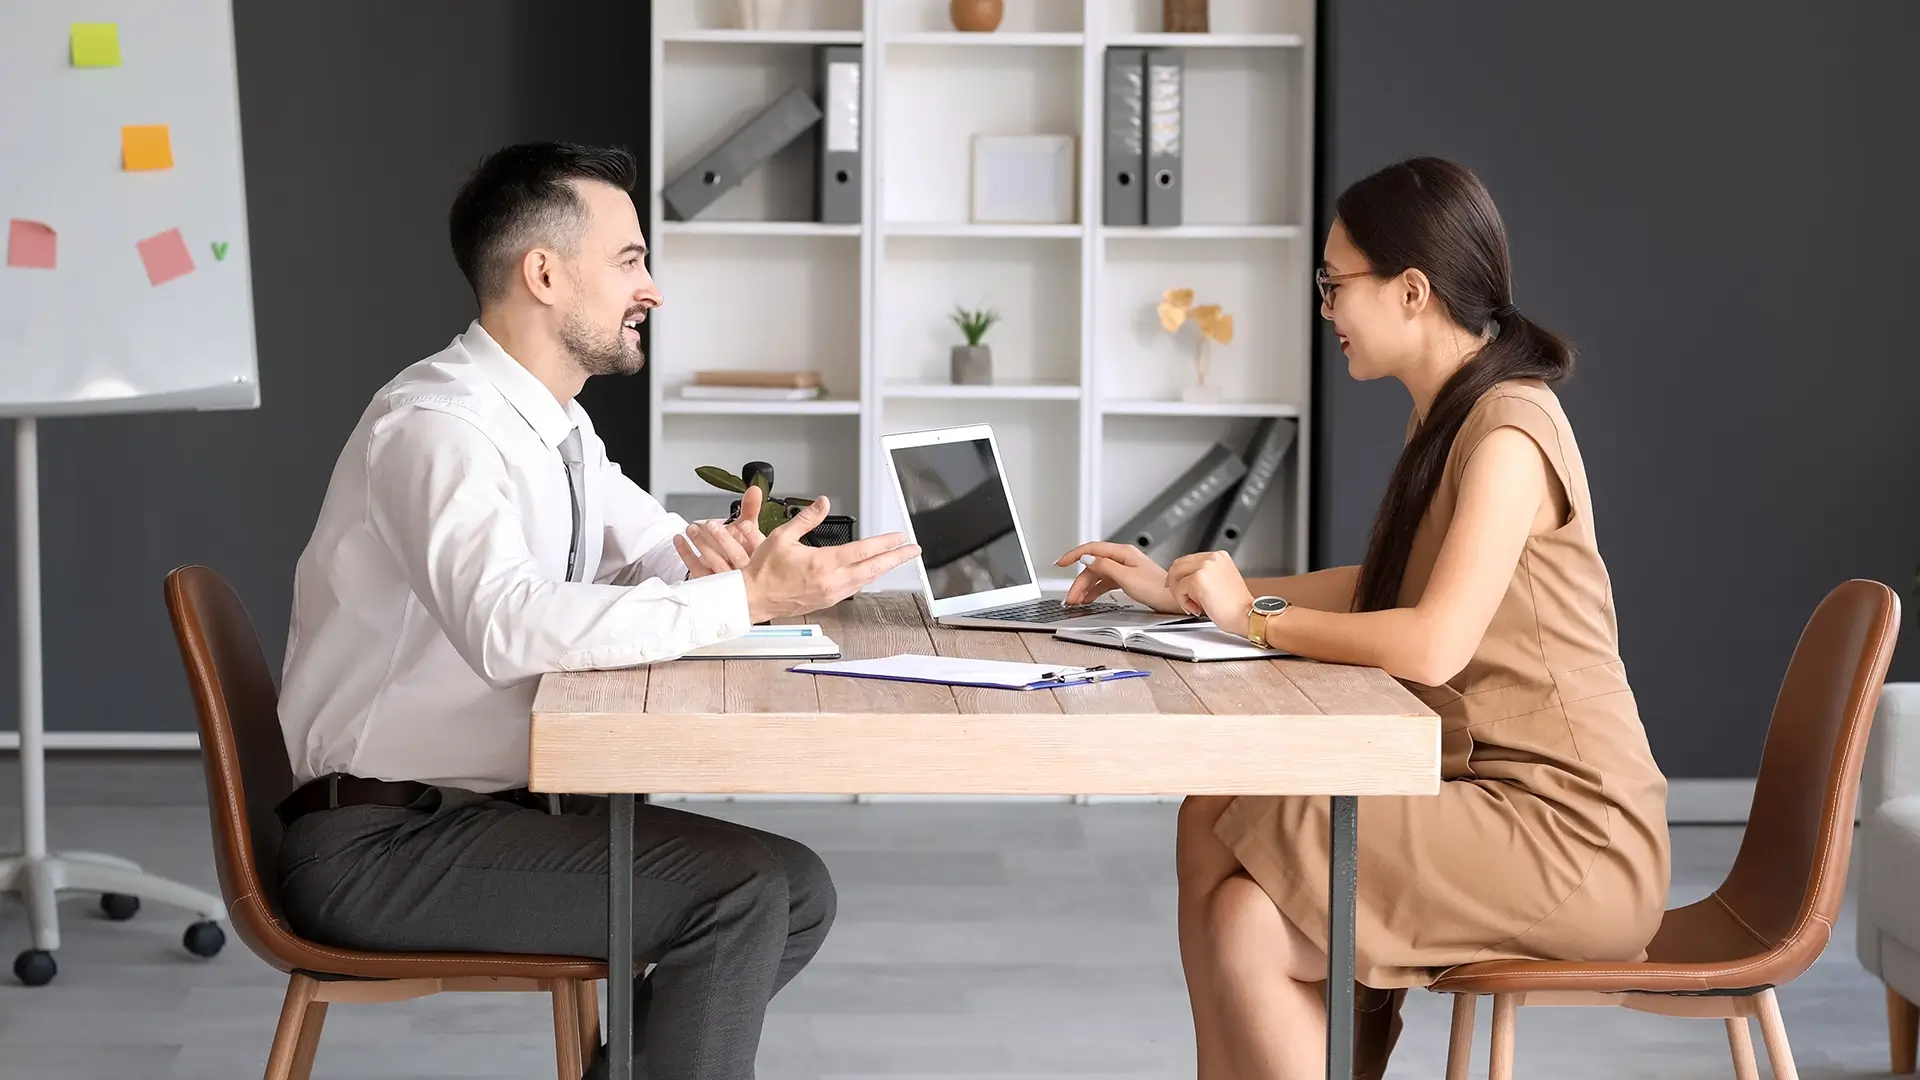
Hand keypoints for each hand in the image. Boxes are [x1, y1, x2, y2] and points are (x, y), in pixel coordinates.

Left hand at [675, 485, 766, 577]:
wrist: (731, 574)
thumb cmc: (741, 549)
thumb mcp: (749, 528)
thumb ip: (751, 508)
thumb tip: (754, 489)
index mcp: (760, 557)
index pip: (759, 548)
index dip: (752, 536)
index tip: (743, 524)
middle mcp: (746, 571)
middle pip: (735, 556)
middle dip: (722, 538)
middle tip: (710, 525)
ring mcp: (728, 580)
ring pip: (715, 563)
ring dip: (701, 544)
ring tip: (691, 529)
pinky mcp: (711, 585)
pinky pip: (697, 570)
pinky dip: (686, 554)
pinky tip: (680, 541)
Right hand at [741, 496, 921, 620]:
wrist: (752, 598)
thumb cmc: (763, 571)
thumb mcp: (782, 536)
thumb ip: (807, 518)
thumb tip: (823, 503)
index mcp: (823, 564)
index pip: (863, 551)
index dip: (885, 543)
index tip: (899, 537)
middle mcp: (831, 581)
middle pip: (873, 569)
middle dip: (896, 559)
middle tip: (912, 551)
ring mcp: (831, 594)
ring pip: (866, 581)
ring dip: (883, 569)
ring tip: (895, 560)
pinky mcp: (827, 602)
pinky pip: (854, 589)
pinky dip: (866, 579)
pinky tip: (870, 573)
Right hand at [1053, 542, 1181, 612]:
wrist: (1174, 600)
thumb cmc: (1157, 589)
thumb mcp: (1126, 577)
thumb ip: (1104, 566)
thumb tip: (1086, 558)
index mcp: (1122, 553)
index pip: (1091, 549)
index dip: (1073, 555)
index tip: (1060, 563)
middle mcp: (1122, 558)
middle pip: (1092, 566)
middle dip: (1078, 582)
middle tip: (1070, 597)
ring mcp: (1124, 568)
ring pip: (1097, 575)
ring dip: (1085, 588)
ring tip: (1077, 601)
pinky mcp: (1127, 579)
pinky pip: (1105, 582)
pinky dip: (1095, 590)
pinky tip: (1089, 598)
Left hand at [1166, 551, 1255, 635]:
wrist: (1246, 616)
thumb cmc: (1236, 605)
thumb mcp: (1221, 581)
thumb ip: (1204, 574)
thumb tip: (1183, 577)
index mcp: (1219, 556)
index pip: (1189, 559)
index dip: (1179, 574)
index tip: (1176, 584)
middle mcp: (1212, 558)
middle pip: (1179, 564)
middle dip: (1174, 582)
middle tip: (1179, 597)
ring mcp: (1204, 566)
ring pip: (1176, 575)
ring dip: (1179, 593)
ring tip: (1192, 605)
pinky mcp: (1197, 579)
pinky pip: (1178, 589)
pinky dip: (1183, 601)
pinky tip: (1196, 608)